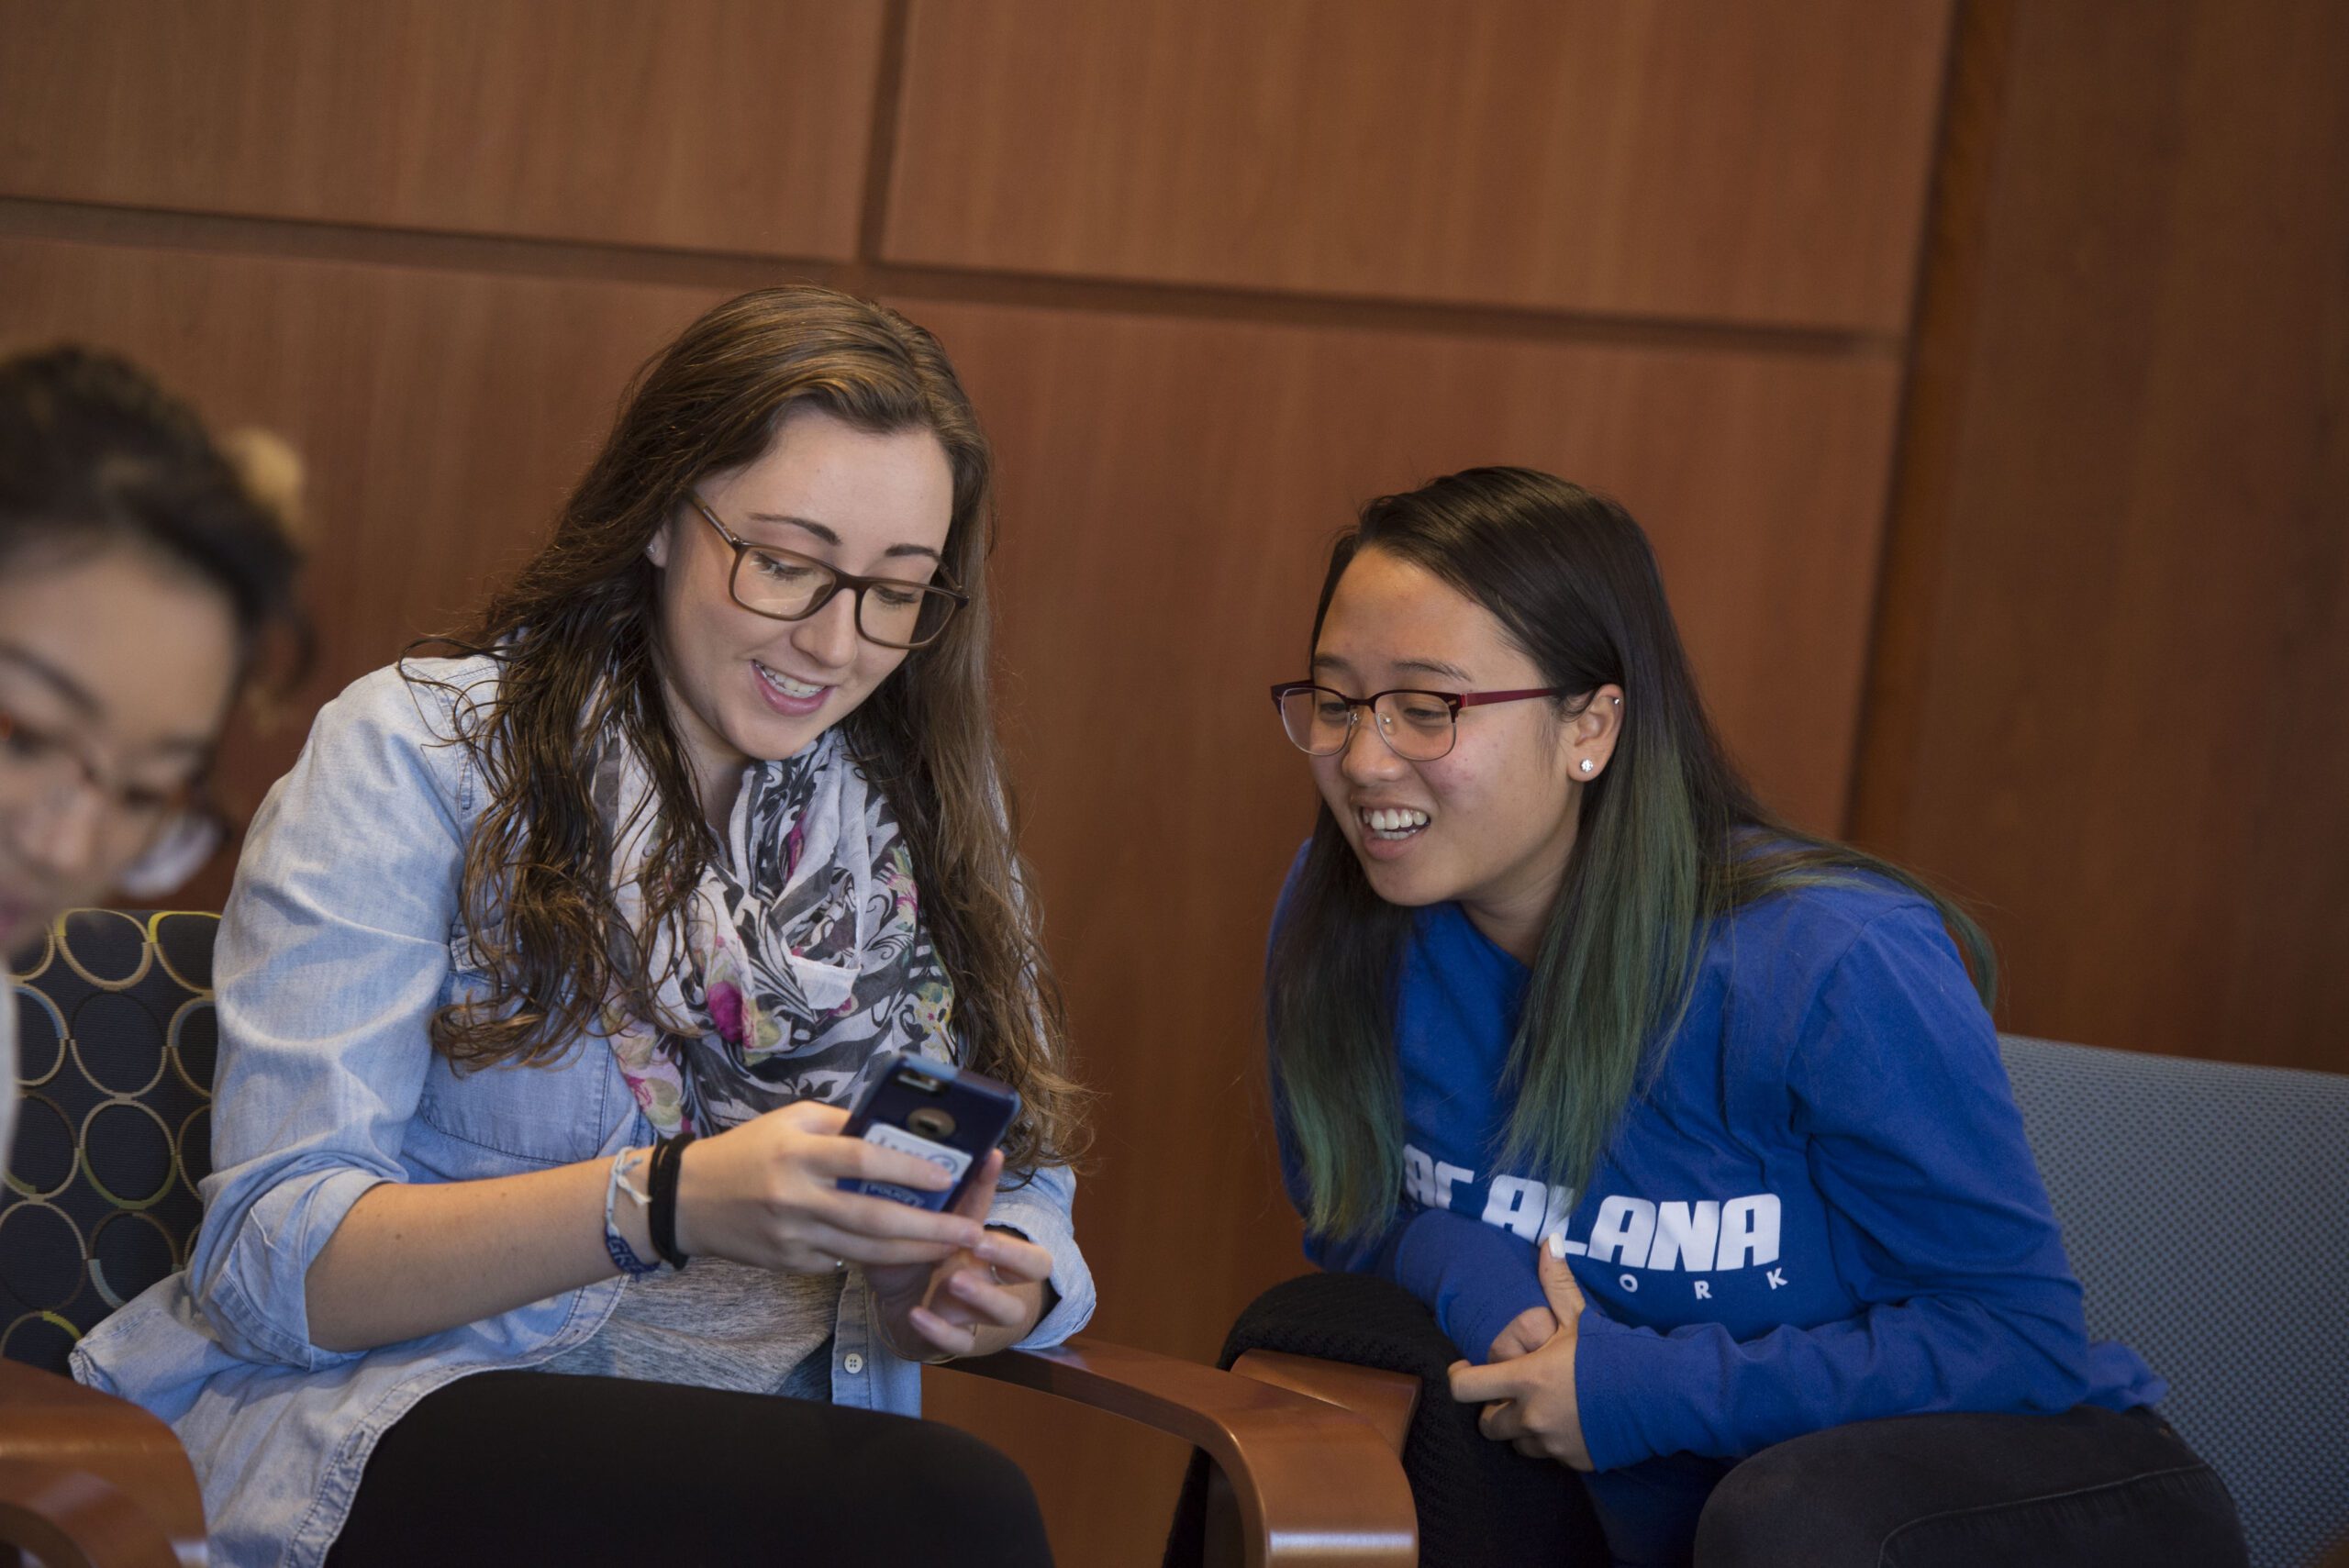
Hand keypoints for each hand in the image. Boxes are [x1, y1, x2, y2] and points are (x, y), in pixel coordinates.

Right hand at [672, 1101, 985, 1273]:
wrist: (687, 1201)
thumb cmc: (747, 1150)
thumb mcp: (790, 1121)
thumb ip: (840, 1124)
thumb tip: (894, 1130)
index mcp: (799, 1153)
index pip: (862, 1160)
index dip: (907, 1169)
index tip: (947, 1176)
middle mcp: (796, 1197)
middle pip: (874, 1218)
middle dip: (929, 1227)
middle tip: (971, 1229)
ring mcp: (793, 1236)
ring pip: (865, 1251)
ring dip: (915, 1252)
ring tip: (954, 1247)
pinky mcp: (789, 1263)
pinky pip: (841, 1261)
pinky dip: (874, 1258)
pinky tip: (906, 1253)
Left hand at [866, 1150, 1054, 1361]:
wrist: (898, 1308)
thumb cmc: (915, 1258)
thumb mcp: (919, 1228)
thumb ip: (927, 1201)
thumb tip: (917, 1154)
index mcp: (987, 1246)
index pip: (1011, 1214)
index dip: (1005, 1198)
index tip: (990, 1160)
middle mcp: (992, 1276)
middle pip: (1036, 1267)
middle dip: (1013, 1253)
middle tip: (979, 1242)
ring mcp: (977, 1311)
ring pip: (1009, 1312)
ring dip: (985, 1296)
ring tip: (953, 1282)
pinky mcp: (953, 1338)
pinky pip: (960, 1343)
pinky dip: (940, 1330)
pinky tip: (916, 1313)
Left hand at [1448, 1234, 1594, 1469]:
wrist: (1662, 1396)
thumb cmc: (1615, 1354)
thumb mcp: (1580, 1317)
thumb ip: (1557, 1283)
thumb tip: (1549, 1241)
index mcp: (1526, 1379)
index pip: (1465, 1388)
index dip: (1458, 1379)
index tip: (1465, 1370)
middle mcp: (1532, 1416)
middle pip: (1487, 1425)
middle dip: (1493, 1409)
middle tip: (1509, 1392)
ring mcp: (1552, 1444)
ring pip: (1517, 1444)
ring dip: (1520, 1428)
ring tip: (1540, 1407)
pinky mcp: (1573, 1462)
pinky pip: (1549, 1456)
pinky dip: (1550, 1442)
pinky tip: (1569, 1423)